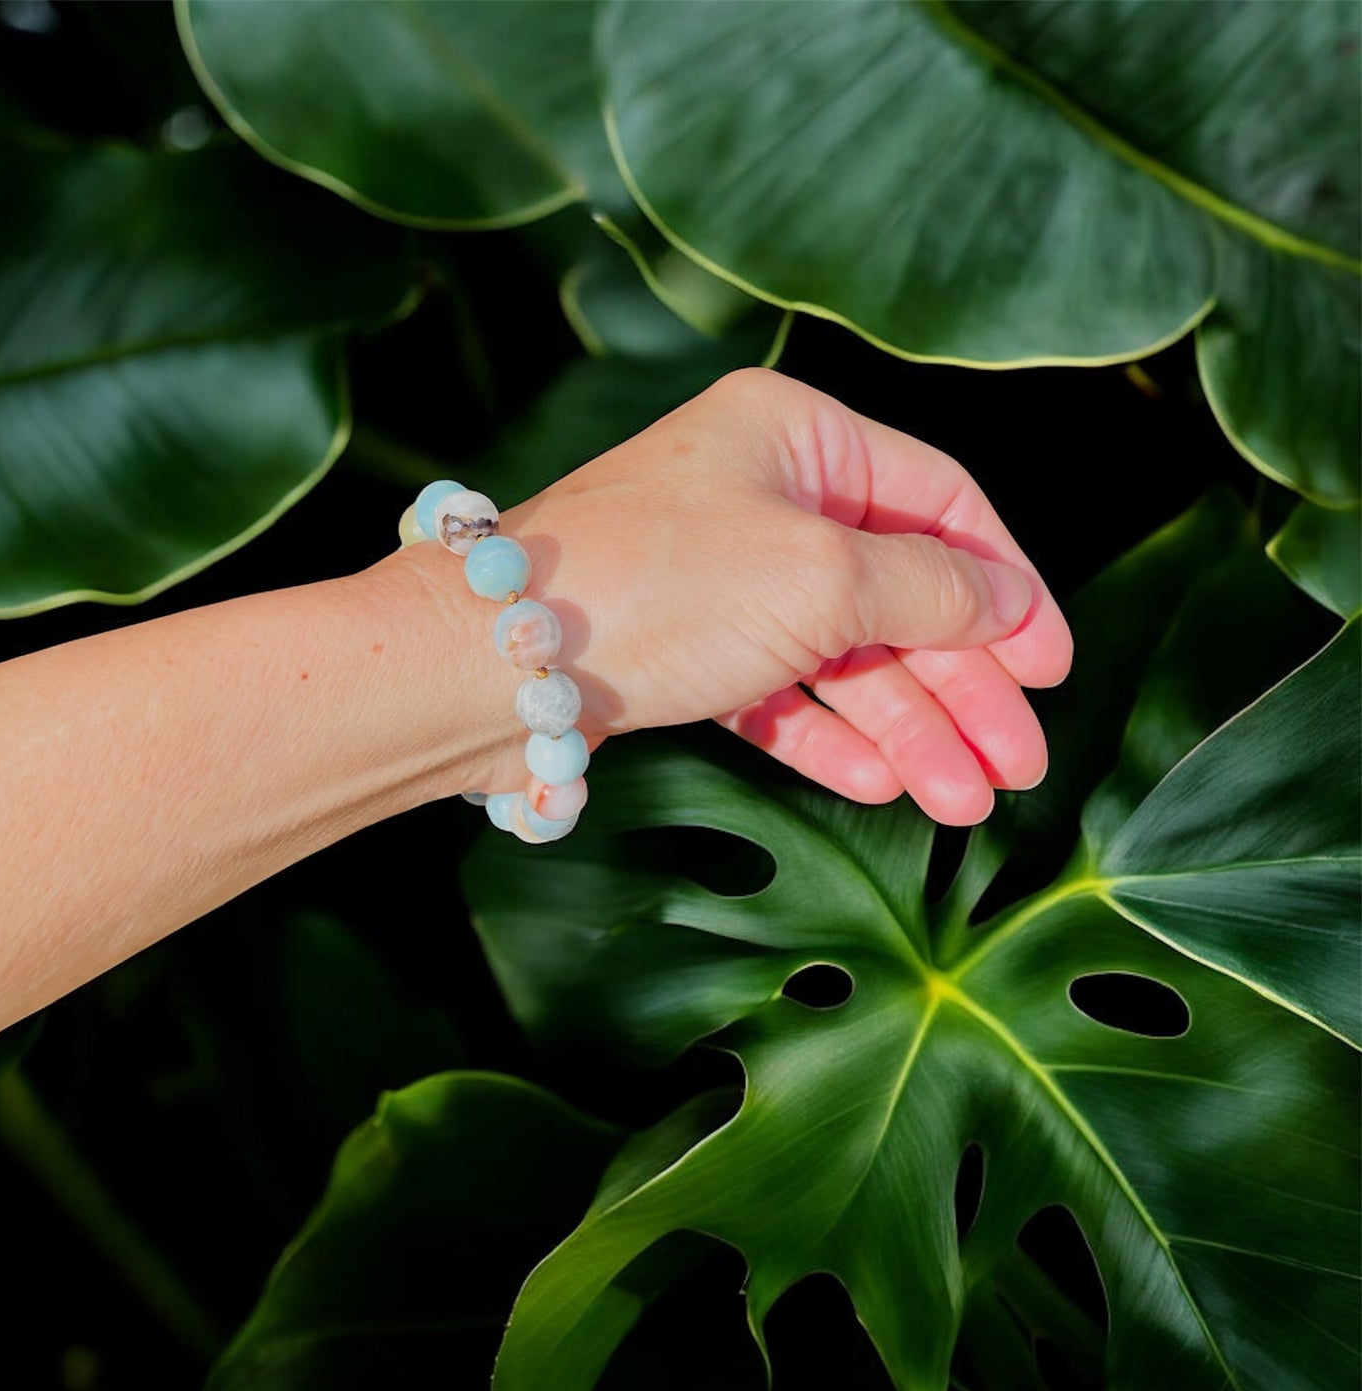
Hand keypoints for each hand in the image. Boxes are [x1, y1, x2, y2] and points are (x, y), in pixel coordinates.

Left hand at [484, 369, 1072, 825]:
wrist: (489, 663)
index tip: (1052, 666)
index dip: (1008, 586)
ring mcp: (722, 574)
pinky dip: (829, 735)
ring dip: (906, 728)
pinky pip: (780, 691)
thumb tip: (1008, 602)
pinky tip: (881, 784)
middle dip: (962, 684)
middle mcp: (761, 495)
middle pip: (898, 592)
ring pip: (841, 654)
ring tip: (964, 803)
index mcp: (796, 435)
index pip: (941, 503)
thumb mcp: (819, 575)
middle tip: (1019, 764)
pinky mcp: (686, 645)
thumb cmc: (652, 585)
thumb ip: (929, 588)